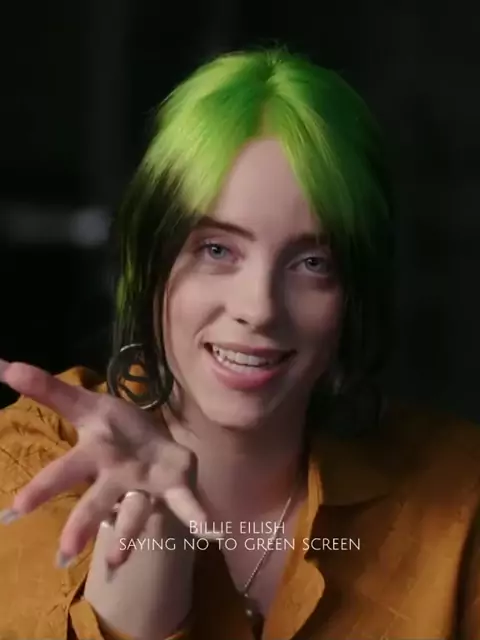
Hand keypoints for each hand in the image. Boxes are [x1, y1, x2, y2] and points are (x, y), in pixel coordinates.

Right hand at [0, 358, 211, 566]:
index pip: (62, 472)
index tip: (15, 510)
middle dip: (81, 525)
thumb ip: (47, 388)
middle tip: (64, 554)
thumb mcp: (84, 403)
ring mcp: (145, 486)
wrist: (152, 443)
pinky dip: (195, 515)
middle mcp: (115, 480)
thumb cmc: (115, 429)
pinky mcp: (175, 485)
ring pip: (135, 511)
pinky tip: (209, 530)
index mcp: (92, 457)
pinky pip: (185, 502)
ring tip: (119, 559)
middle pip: (97, 502)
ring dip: (129, 534)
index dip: (40, 490)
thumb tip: (3, 365)